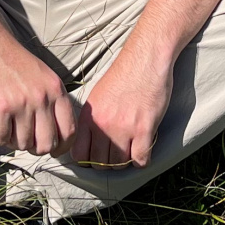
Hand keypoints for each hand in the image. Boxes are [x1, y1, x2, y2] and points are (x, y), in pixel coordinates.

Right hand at [0, 12, 76, 154]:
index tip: (49, 148)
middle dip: (31, 147)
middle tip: (18, 134)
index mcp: (55, 88)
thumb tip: (50, 137)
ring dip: (9, 137)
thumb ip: (48, 101)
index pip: (69, 132)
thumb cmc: (6, 58)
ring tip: (1, 118)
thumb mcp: (39, 75)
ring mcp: (22, 103)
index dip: (59, 147)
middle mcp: (42, 97)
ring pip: (20, 144)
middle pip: (46, 145)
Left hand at [74, 50, 173, 168]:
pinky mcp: (144, 129)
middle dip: (107, 164)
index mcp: (89, 117)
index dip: (88, 161)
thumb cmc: (123, 75)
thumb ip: (91, 119)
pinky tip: (142, 153)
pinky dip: (142, 161)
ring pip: (119, 165)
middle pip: (100, 163)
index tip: (96, 158)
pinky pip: (140, 160)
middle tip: (116, 157)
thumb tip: (88, 141)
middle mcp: (103, 125)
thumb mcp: (97, 95)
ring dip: (125, 163)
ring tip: (129, 153)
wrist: (145, 60)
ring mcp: (123, 129)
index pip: (79, 155)